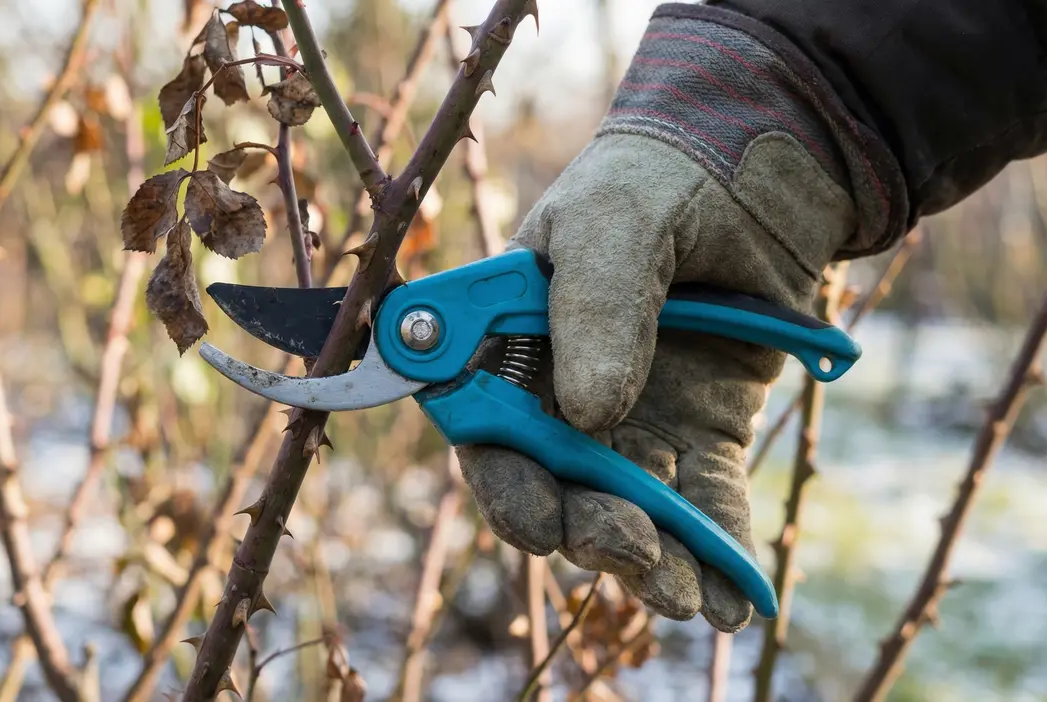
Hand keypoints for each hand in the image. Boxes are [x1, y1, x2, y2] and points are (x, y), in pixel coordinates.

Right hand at [456, 114, 864, 629]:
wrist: (767, 165)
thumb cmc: (661, 174)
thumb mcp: (614, 220)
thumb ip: (593, 305)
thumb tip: (588, 415)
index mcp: (509, 340)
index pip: (486, 426)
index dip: (504, 482)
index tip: (540, 522)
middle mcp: (561, 389)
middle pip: (555, 482)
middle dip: (584, 529)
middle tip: (628, 550)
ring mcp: (634, 414)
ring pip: (628, 504)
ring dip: (650, 558)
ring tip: (682, 595)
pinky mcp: (705, 429)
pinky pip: (706, 499)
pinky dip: (719, 549)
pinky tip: (732, 599)